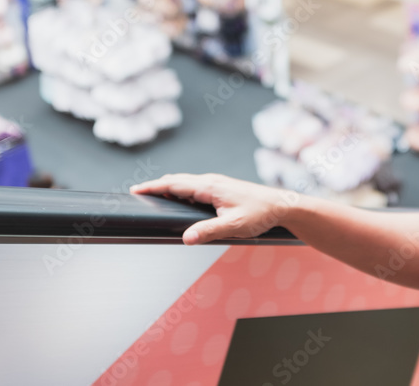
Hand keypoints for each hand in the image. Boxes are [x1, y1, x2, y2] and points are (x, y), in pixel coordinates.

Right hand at [130, 173, 301, 244]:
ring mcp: (217, 184)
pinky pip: (195, 187)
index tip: (136, 189)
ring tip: (153, 195)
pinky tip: (180, 200)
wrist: (281, 205)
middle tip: (139, 192)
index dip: (154, 186)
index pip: (175, 184)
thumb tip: (185, 238)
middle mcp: (211, 182)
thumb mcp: (234, 226)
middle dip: (157, 185)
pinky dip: (181, 190)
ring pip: (186, 183)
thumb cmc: (261, 214)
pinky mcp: (222, 189)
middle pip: (177, 180)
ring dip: (169, 187)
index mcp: (210, 187)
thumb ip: (209, 231)